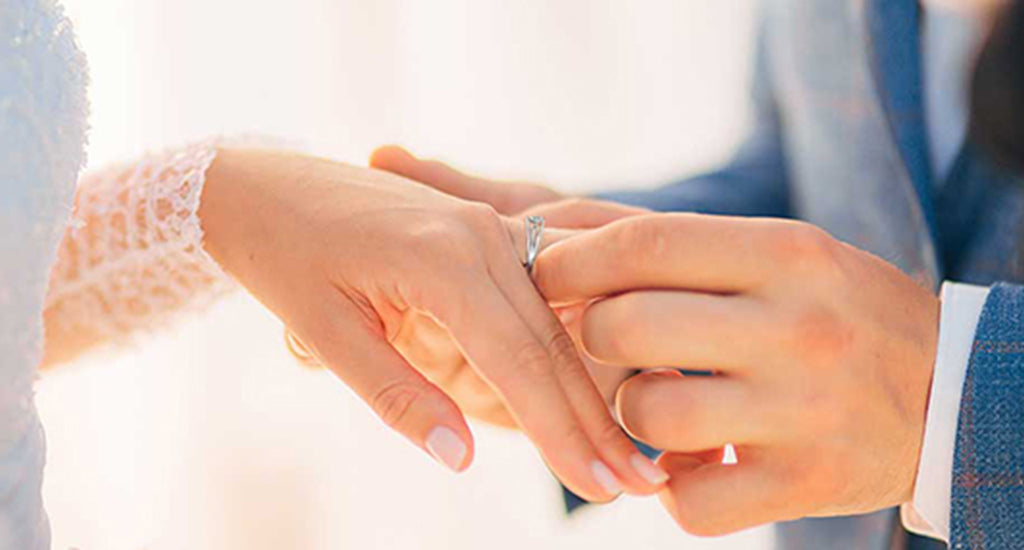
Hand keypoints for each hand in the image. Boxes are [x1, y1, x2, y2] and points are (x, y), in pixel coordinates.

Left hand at [198, 149, 666, 500]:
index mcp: (441, 258)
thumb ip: (397, 395)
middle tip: (633, 484)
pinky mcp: (487, 230)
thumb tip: (460, 459)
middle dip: (590, 419)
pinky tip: (595, 384)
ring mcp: (490, 226)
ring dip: (588, 387)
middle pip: (551, 341)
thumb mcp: (326, 332)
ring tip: (623, 451)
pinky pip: (543, 293)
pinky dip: (569, 345)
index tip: (596, 486)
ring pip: (555, 320)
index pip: (517, 359)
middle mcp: (480, 234)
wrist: (265, 185)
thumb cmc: (284, 256)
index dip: (558, 430)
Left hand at [534, 213, 939, 533]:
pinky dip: (675, 486)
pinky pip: (688, 499)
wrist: (950, 392)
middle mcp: (795, 328)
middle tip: (603, 342)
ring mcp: (801, 411)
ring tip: (663, 405)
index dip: (572, 261)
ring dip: (632, 414)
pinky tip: (699, 463)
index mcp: (786, 254)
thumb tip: (565, 250)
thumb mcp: (783, 256)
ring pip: (647, 414)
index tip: (540, 272)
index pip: (644, 245)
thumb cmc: (838, 312)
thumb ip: (688, 254)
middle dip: (590, 335)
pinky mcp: (803, 483)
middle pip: (625, 327)